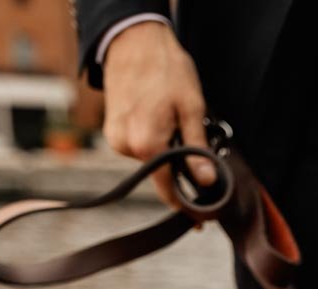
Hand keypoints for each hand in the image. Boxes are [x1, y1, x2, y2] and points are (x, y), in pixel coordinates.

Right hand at [101, 20, 216, 208]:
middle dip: (180, 172)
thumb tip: (205, 182)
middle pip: (160, 176)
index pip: (169, 190)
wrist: (133, 40)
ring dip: (167, 154)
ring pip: (150, 162)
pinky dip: (153, 143)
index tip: (202, 220)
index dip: (187, 206)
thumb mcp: (192, 109)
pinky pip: (139, 149)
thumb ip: (197, 149)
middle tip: (199, 158)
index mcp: (146, 144)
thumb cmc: (166, 69)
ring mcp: (115, 139)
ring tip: (176, 125)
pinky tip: (161, 121)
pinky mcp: (112, 131)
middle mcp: (125, 147)